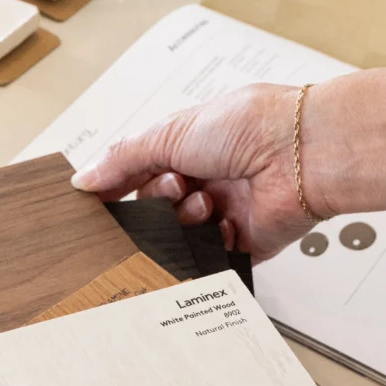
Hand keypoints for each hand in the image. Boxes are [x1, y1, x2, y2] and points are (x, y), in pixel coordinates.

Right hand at [72, 68, 385, 261]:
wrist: (301, 152)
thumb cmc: (250, 126)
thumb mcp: (169, 132)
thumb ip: (122, 159)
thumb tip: (83, 179)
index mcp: (185, 150)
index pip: (136, 177)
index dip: (118, 189)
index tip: (99, 201)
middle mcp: (203, 181)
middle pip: (154, 211)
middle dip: (158, 202)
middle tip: (174, 186)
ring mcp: (222, 213)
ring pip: (177, 236)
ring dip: (186, 219)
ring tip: (206, 201)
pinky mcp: (243, 244)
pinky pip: (209, 259)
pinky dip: (213, 241)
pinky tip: (227, 221)